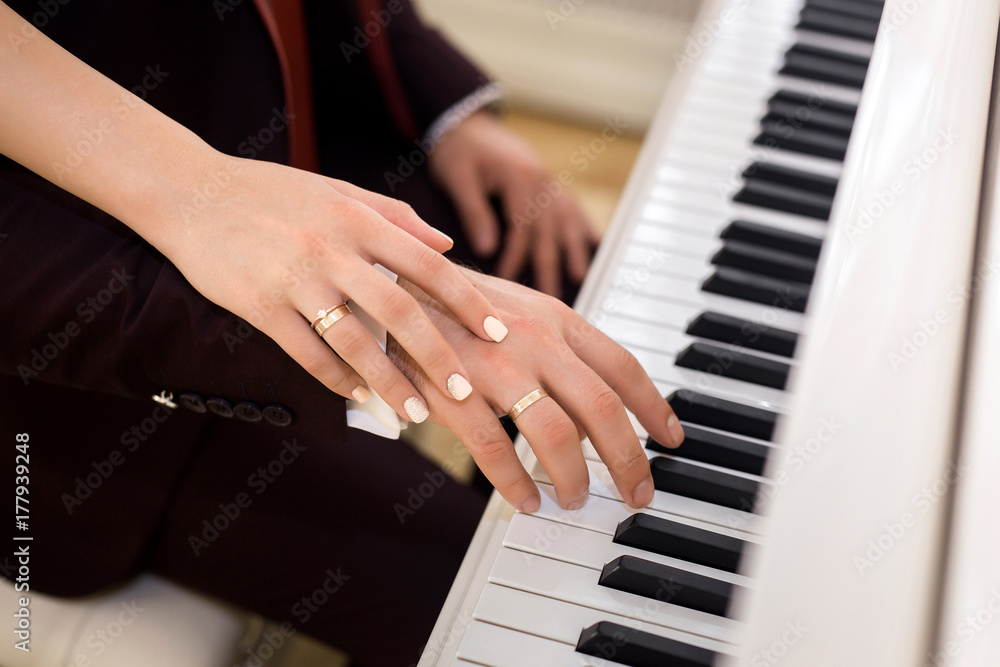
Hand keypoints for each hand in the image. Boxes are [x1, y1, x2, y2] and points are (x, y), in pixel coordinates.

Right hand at [0, 7, 509, 425]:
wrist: (192, 193)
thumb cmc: (272, 192)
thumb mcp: (338, 190)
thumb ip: (395, 217)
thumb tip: (446, 242)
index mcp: (357, 218)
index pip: (428, 264)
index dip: (468, 301)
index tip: (498, 334)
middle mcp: (331, 248)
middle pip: (399, 312)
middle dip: (437, 357)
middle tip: (466, 395)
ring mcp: (293, 279)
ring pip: (354, 342)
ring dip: (389, 384)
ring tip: (416, 416)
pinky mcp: (259, 306)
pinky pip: (305, 352)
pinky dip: (335, 379)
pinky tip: (357, 397)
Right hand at [387, 268, 684, 511]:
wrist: (390, 288)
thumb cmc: (459, 307)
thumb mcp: (521, 313)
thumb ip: (561, 352)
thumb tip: (598, 411)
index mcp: (557, 318)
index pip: (623, 366)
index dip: (654, 408)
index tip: (671, 439)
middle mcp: (536, 339)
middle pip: (602, 408)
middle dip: (628, 460)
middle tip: (637, 493)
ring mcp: (497, 364)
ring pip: (557, 435)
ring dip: (574, 478)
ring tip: (575, 500)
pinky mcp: (456, 391)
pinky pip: (497, 452)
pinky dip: (516, 486)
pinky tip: (526, 502)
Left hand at [428, 112, 599, 297]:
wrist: (464, 118)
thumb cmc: (457, 150)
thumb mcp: (457, 177)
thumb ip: (473, 212)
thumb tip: (487, 250)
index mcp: (519, 179)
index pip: (522, 228)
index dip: (515, 258)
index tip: (507, 283)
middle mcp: (541, 180)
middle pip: (549, 230)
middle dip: (550, 266)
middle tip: (551, 298)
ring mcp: (549, 179)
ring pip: (566, 219)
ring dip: (575, 248)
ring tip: (580, 276)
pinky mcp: (549, 180)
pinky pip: (572, 205)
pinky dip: (584, 225)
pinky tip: (596, 244)